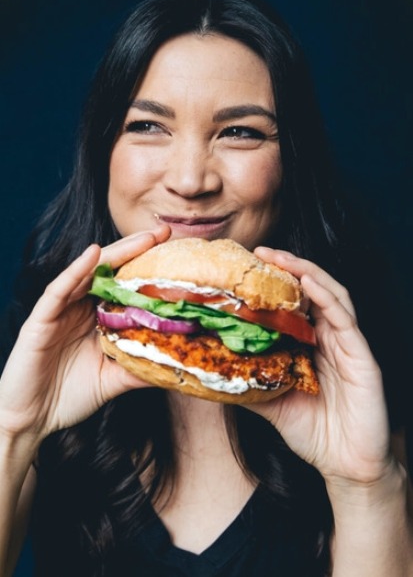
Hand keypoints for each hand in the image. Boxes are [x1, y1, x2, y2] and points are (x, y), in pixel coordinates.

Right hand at [0, 225, 170, 448]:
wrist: (31, 421)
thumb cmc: (69, 397)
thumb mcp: (114, 379)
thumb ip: (140, 367)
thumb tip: (180, 363)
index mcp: (96, 316)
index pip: (124, 284)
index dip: (147, 266)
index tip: (176, 252)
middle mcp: (79, 307)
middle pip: (110, 270)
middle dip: (137, 249)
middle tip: (163, 232)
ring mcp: (59, 310)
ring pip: (87, 273)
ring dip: (115, 253)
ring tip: (142, 238)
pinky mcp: (40, 319)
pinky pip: (57, 290)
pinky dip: (75, 271)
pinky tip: (93, 255)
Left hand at [248, 247, 391, 485]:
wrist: (346, 465)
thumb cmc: (313, 432)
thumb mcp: (270, 403)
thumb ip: (246, 384)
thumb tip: (208, 372)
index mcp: (310, 344)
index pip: (292, 303)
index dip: (272, 282)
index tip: (245, 267)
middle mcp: (329, 338)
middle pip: (310, 290)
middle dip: (287, 267)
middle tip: (259, 251)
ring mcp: (347, 345)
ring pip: (330, 295)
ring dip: (306, 272)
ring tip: (280, 258)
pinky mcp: (362, 357)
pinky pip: (346, 320)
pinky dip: (328, 298)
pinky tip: (309, 283)